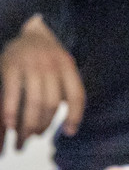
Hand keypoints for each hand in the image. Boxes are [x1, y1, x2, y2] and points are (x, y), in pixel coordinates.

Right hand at [1, 15, 84, 142]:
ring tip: (24, 138)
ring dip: (28, 125)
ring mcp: (31, 66)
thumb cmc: (49, 58)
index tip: (69, 132)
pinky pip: (12, 95)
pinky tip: (10, 126)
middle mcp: (52, 66)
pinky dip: (11, 113)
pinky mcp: (10, 66)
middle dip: (44, 125)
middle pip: (52, 104)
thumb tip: (68, 126)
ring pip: (34, 102)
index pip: (77, 96)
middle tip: (36, 137)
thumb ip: (66, 89)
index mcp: (69, 67)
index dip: (75, 116)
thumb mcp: (64, 68)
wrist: (30, 31)